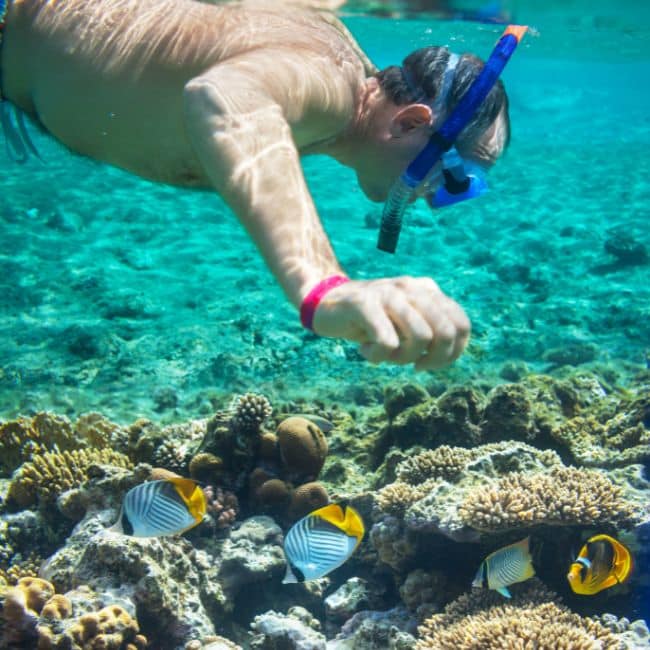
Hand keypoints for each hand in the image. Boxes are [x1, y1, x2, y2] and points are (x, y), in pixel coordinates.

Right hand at [311, 276, 469, 369]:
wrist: (325, 302)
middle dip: (433, 359)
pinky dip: (377, 356)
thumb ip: (429, 328)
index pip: (462, 325)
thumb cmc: (369, 320)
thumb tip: (450, 353)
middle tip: (412, 365)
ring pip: (421, 337)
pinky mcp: (364, 304)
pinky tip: (365, 350)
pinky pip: (387, 341)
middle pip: (446, 333)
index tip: (428, 363)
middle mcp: (411, 287)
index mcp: (426, 291)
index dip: (452, 353)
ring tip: (384, 355)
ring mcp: (388, 293)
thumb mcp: (404, 322)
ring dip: (402, 358)